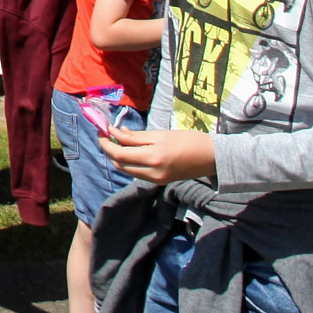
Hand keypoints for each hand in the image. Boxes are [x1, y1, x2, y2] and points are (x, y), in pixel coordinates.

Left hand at [102, 127, 216, 184]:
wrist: (211, 157)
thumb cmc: (187, 140)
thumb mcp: (159, 134)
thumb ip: (135, 136)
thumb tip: (115, 132)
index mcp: (152, 158)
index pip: (119, 154)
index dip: (105, 143)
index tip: (101, 130)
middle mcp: (152, 173)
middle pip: (120, 164)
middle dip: (109, 150)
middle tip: (105, 135)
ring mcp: (156, 180)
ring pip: (127, 170)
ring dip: (118, 157)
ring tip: (116, 140)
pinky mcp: (161, 181)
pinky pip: (138, 173)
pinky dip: (129, 162)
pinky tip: (130, 150)